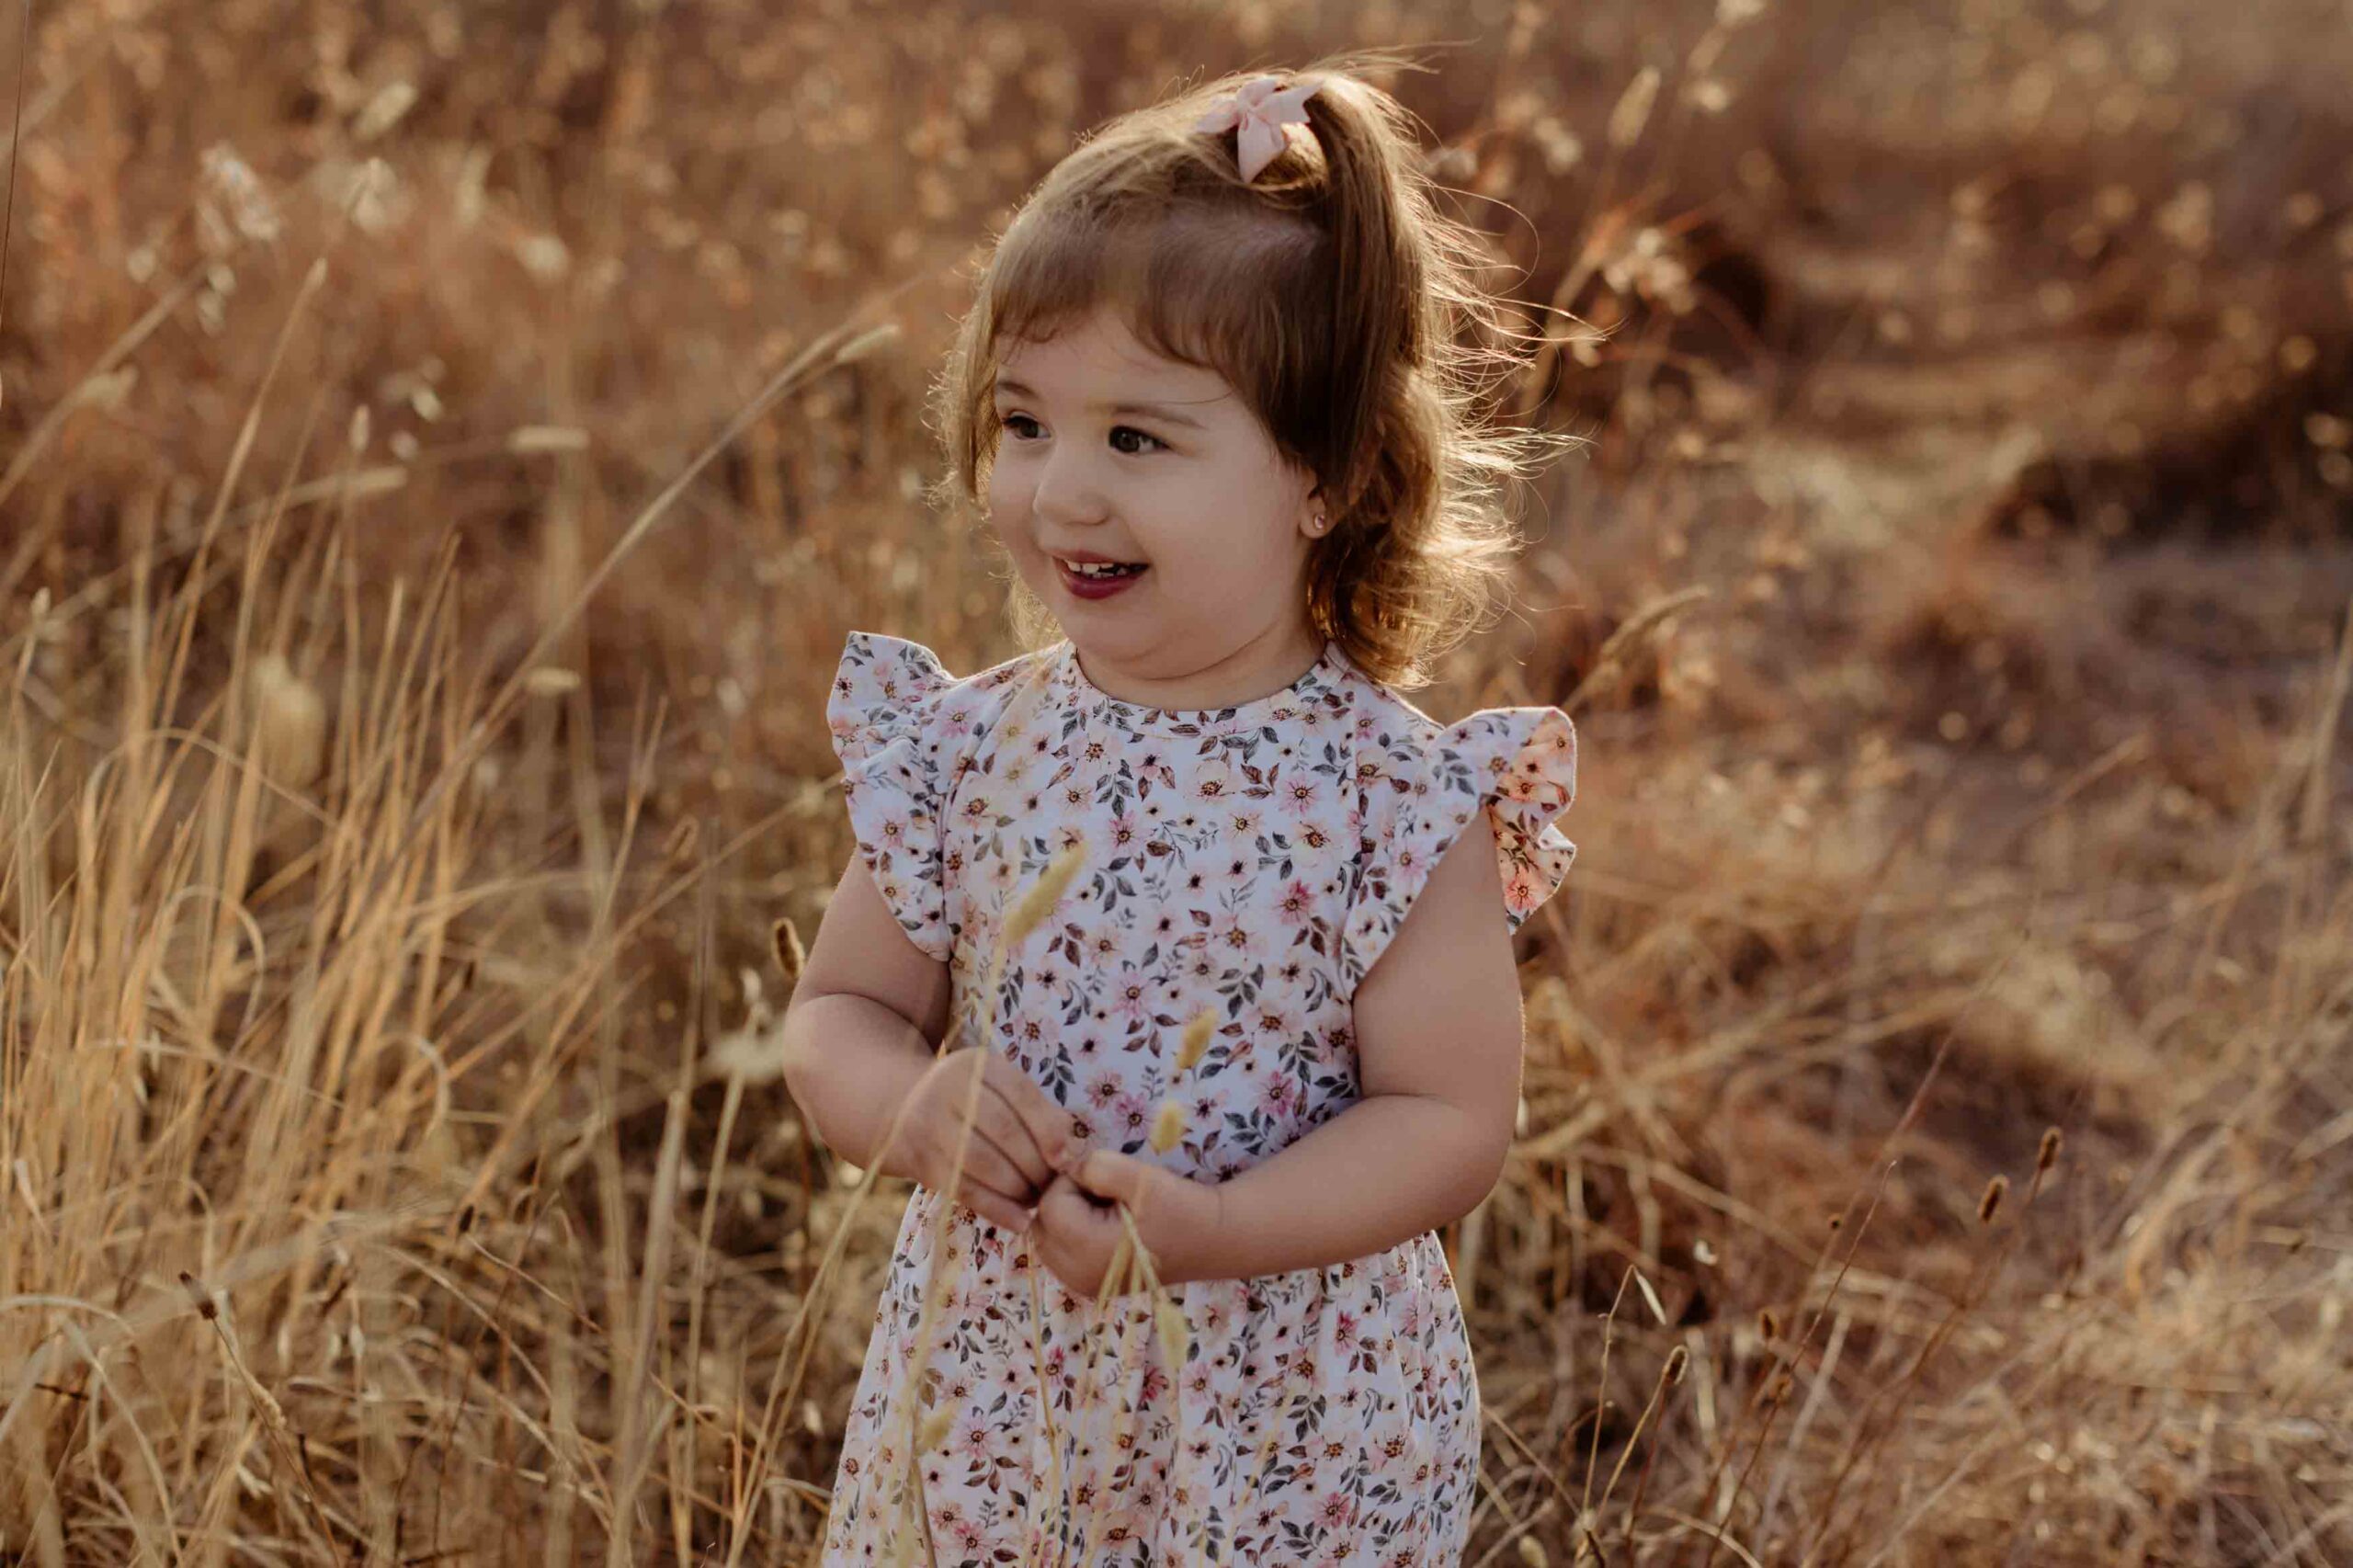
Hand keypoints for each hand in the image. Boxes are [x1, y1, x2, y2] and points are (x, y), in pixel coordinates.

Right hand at [876, 1046, 1076, 1232]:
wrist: (898, 1107)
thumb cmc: (968, 1100)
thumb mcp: (996, 1087)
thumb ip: (1035, 1110)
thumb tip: (1070, 1149)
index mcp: (977, 1065)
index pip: (1020, 1094)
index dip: (1047, 1130)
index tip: (1066, 1159)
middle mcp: (949, 1088)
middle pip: (1003, 1130)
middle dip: (1035, 1165)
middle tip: (1053, 1186)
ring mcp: (930, 1123)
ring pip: (981, 1162)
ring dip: (1017, 1189)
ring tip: (1038, 1201)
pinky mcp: (920, 1159)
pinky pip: (963, 1189)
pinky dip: (996, 1209)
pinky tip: (1020, 1222)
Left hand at [1028, 1151, 1224, 1297]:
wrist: (1212, 1240)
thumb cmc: (1181, 1208)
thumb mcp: (1142, 1178)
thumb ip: (1098, 1167)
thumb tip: (1068, 1167)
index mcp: (1088, 1252)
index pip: (1050, 1204)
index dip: (1072, 1182)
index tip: (1106, 1180)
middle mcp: (1077, 1277)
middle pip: (1041, 1224)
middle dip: (1063, 1201)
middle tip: (1103, 1194)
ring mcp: (1081, 1285)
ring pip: (1046, 1239)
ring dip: (1065, 1218)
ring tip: (1103, 1210)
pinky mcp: (1087, 1285)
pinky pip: (1059, 1253)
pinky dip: (1071, 1234)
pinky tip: (1103, 1227)